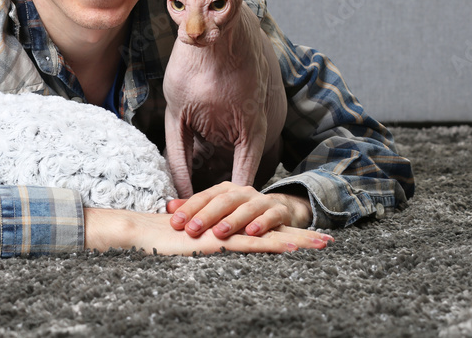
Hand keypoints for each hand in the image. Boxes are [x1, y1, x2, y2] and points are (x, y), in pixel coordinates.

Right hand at [84, 206, 327, 254]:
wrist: (143, 233)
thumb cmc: (166, 240)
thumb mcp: (197, 245)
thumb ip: (212, 243)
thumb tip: (221, 248)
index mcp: (230, 224)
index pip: (265, 227)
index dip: (289, 232)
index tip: (312, 238)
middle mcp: (234, 223)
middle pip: (275, 228)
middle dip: (303, 234)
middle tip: (329, 241)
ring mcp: (229, 231)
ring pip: (271, 234)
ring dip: (299, 239)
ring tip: (323, 244)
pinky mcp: (221, 241)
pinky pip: (253, 244)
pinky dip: (275, 246)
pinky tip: (293, 249)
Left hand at [166, 181, 325, 241]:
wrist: (281, 211)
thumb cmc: (243, 214)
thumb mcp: (219, 211)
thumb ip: (196, 209)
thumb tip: (169, 208)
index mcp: (226, 191)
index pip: (205, 197)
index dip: (190, 209)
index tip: (175, 222)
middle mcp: (243, 193)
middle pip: (224, 201)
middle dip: (207, 215)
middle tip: (193, 229)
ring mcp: (262, 201)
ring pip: (247, 208)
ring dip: (233, 220)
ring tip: (220, 232)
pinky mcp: (280, 212)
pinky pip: (271, 216)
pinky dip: (262, 224)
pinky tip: (252, 232)